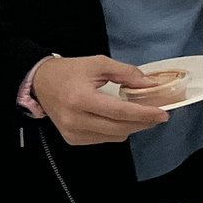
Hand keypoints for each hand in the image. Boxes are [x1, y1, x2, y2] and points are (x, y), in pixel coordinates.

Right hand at [31, 55, 175, 146]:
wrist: (40, 83)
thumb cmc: (69, 71)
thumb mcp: (98, 63)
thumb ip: (126, 73)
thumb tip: (149, 85)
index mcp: (81, 99)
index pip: (119, 112)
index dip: (143, 114)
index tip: (162, 113)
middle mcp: (75, 120)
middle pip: (119, 128)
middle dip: (143, 122)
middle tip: (157, 114)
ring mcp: (72, 133)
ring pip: (114, 136)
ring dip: (131, 127)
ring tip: (139, 114)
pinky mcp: (72, 139)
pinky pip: (103, 139)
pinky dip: (116, 130)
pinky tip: (119, 119)